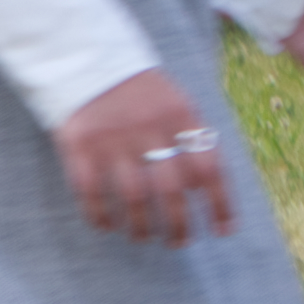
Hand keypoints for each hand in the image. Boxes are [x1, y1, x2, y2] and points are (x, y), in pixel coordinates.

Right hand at [54, 68, 236, 243]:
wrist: (90, 61)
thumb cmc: (143, 93)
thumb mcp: (178, 104)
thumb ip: (194, 139)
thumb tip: (209, 188)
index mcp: (182, 117)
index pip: (209, 167)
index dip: (219, 202)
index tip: (224, 230)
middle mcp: (149, 129)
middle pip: (171, 189)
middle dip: (179, 223)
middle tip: (180, 242)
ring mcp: (112, 139)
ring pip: (132, 196)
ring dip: (141, 225)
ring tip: (145, 238)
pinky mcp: (79, 146)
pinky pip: (90, 191)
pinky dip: (100, 214)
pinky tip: (108, 226)